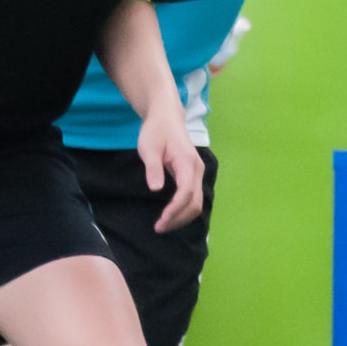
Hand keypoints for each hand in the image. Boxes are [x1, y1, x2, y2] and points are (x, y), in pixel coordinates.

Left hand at [138, 107, 204, 232]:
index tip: (161, 220)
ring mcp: (197, 172)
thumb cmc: (156, 131)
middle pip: (195, 202)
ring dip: (182, 217)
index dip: (175, 209)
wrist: (167, 117)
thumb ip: (153, 168)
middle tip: (159, 228)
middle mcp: (197, 169)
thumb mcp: (149, 147)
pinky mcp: (193, 175)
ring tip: (163, 225)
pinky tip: (171, 216)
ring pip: (197, 203)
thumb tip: (155, 189)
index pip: (186, 192)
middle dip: (178, 218)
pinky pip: (194, 198)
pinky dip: (184, 210)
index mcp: (186, 162)